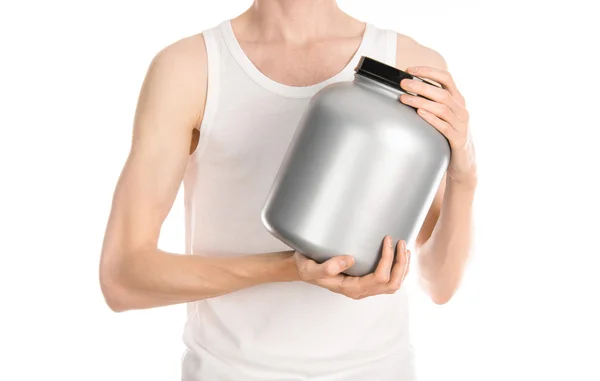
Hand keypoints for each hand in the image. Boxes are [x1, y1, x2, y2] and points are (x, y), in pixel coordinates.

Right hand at [294, 236, 410, 299]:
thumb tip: (350, 260)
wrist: (305, 270)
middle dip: (400, 264)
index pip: (379, 277)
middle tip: (401, 243)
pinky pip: (388, 281)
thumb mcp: (311, 267)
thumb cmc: (308, 267)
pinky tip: (398, 256)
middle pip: (392, 284)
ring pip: (393, 285)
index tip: (387, 239)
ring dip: (402, 267)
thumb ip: (328, 267)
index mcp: (351, 288)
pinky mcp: (366, 282)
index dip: (388, 259)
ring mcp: (365, 288)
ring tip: (404, 248)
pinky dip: (398, 269)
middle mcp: (361, 291)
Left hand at [399, 66, 476, 186]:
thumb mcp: (444, 116)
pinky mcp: (457, 139)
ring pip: (442, 108)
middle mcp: (461, 110)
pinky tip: (420, 113)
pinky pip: (444, 126)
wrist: (464, 161)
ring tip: (404, 98)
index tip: (410, 69)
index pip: (446, 78)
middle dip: (421, 86)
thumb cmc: (449, 135)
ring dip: (421, 101)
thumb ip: (432, 102)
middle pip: (442, 92)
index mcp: (458, 100)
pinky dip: (431, 118)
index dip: (428, 71)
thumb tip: (408, 90)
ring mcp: (461, 124)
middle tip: (403, 83)